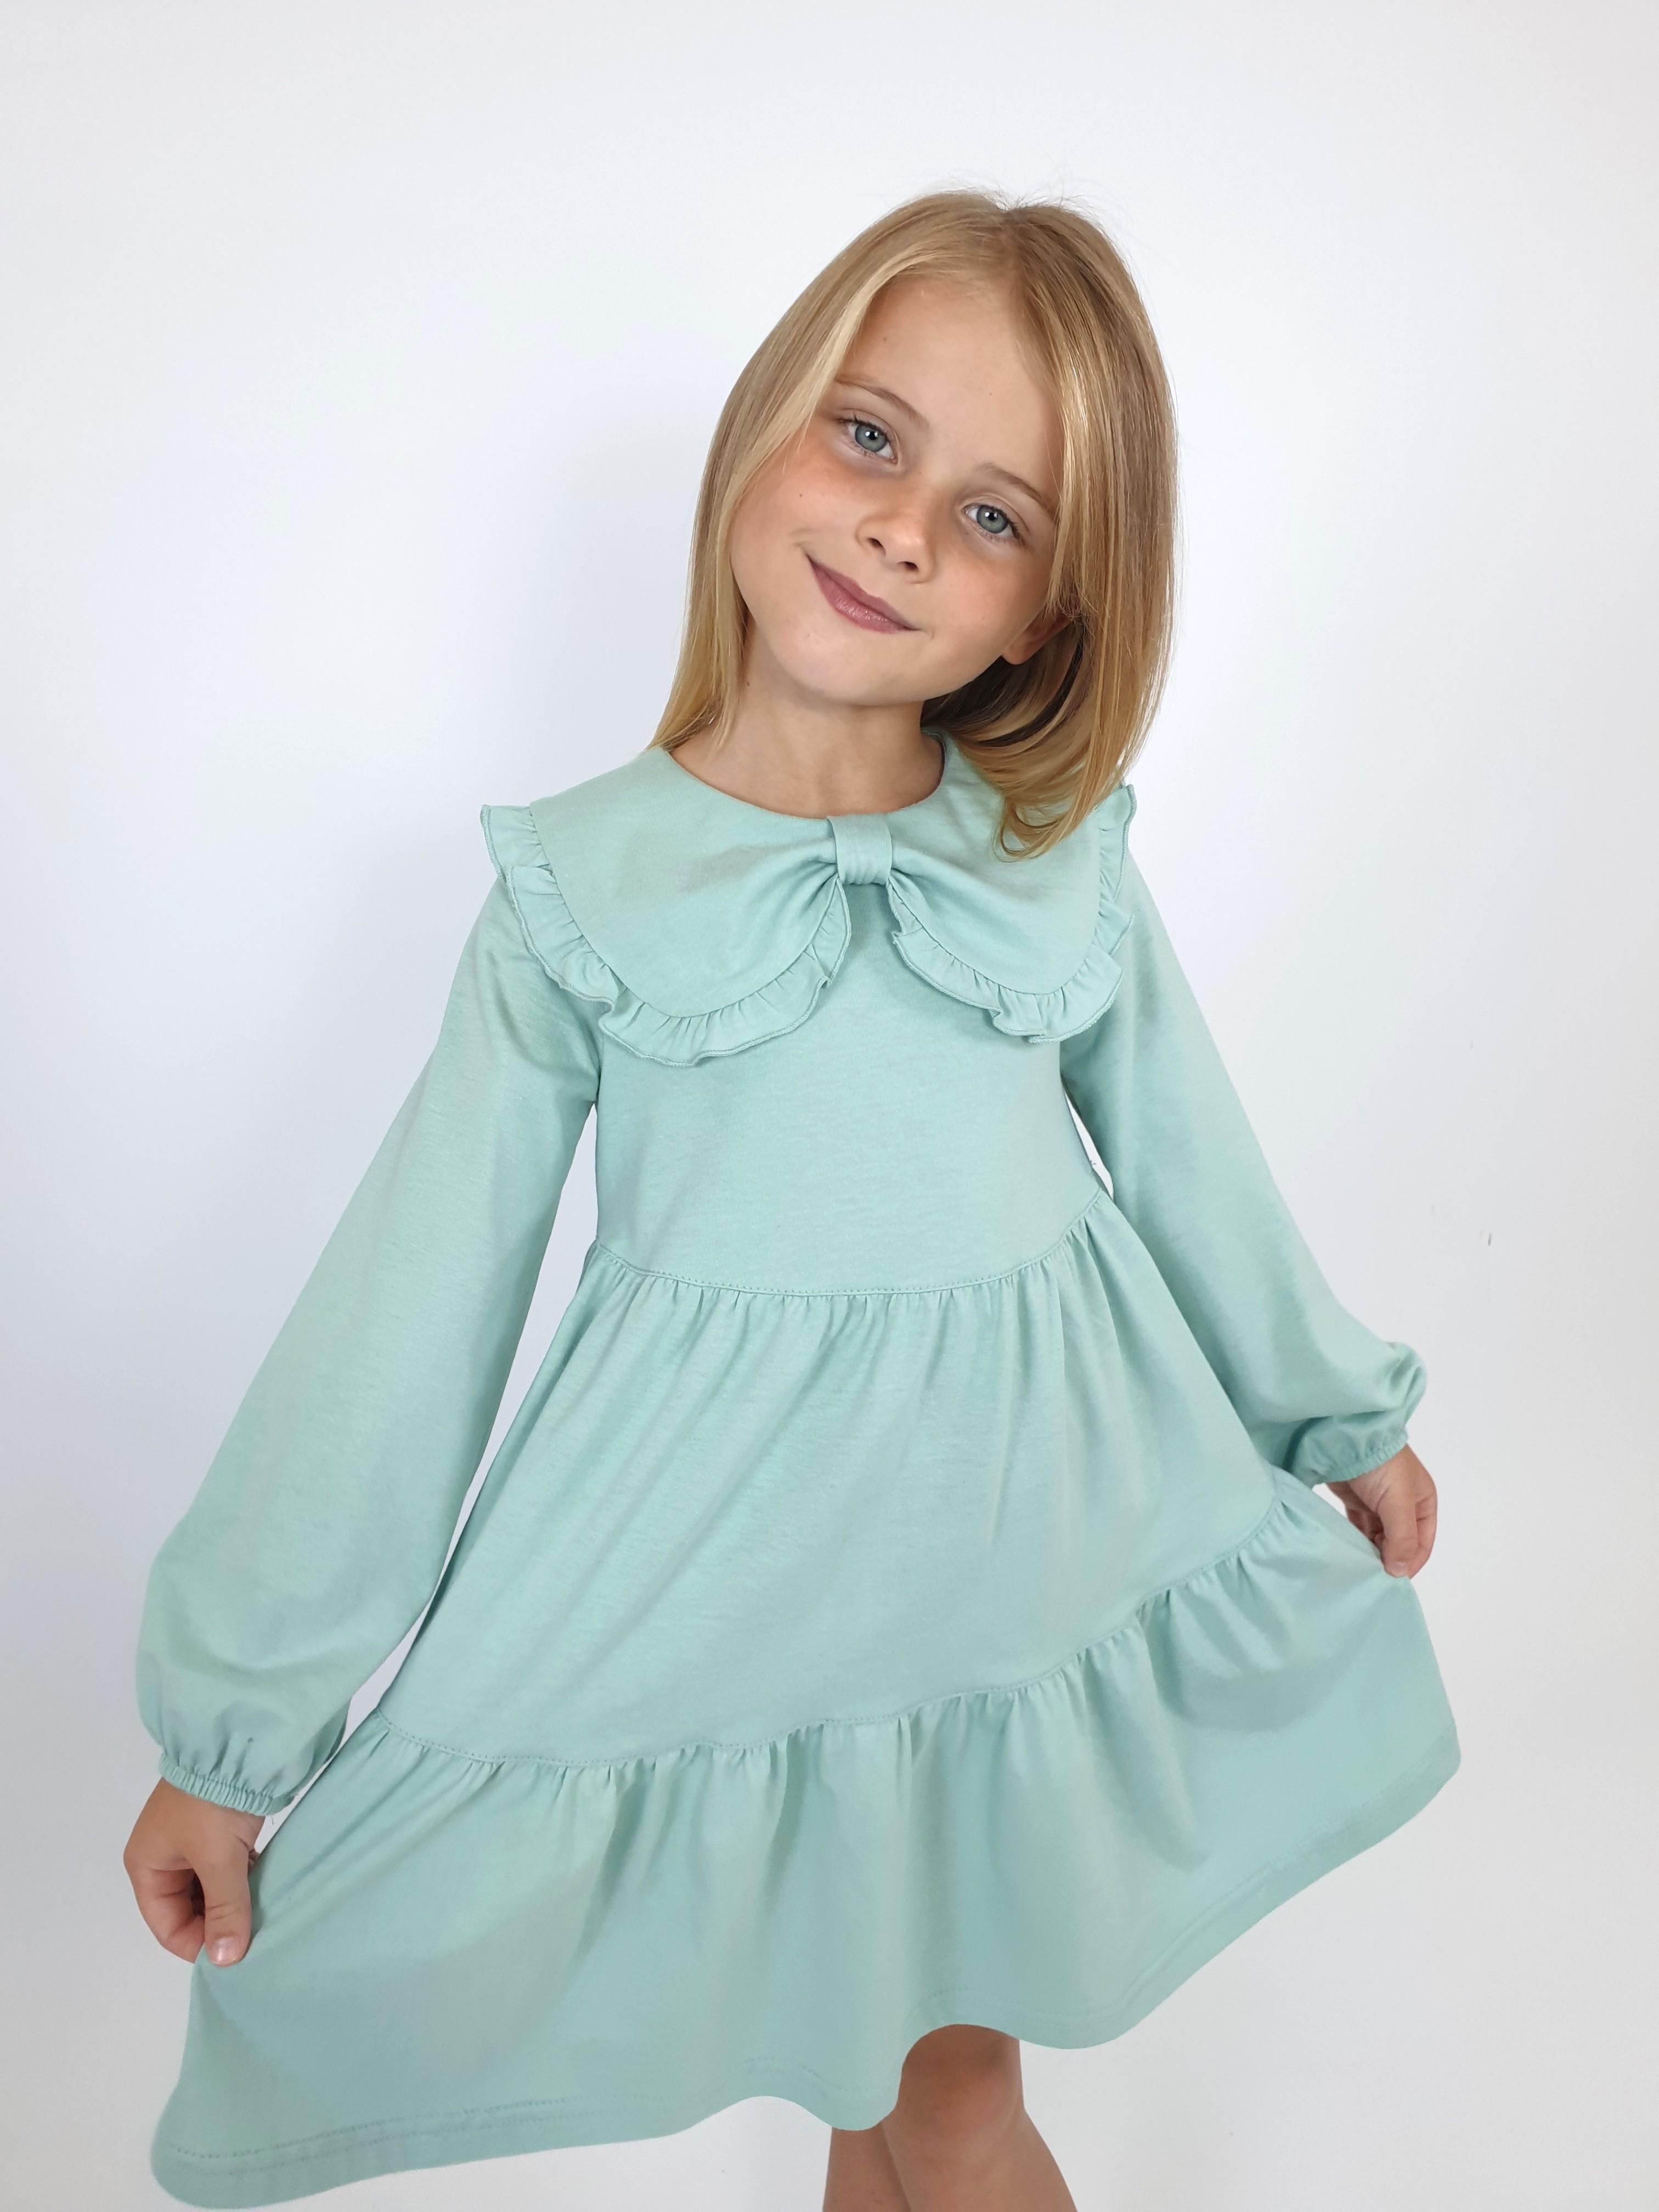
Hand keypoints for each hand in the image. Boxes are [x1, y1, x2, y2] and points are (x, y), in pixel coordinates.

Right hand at [124, 1779, 264, 1965]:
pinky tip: (262, 1883)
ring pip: (209, 1889)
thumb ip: (224, 1910)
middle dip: (216, 1922)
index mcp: (146, 1865)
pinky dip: (242, 1879)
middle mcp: (163, 1856)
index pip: (166, 1925)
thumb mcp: (218, 1859)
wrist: (238, 1742)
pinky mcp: (217, 1829)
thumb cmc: (212, 1803)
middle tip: (251, 1934)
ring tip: (260, 1910)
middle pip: (187, 1909)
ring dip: (232, 1900)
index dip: (197, 1945)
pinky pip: (225, 1868)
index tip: (233, 1956)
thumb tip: (226, 1960)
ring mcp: (190, 1841)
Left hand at [1326, 1444, 1437, 1578]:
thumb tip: (1399, 1571)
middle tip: (1373, 1575)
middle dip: (1389, 1559)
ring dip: (1371, 1551)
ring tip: (1360, 1565)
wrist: (1347, 1438)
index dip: (1410, 1563)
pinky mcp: (1357, 1503)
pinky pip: (1359, 1529)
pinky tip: (1350, 1552)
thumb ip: (1402, 1538)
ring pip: (1378, 1538)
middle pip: (1400, 1543)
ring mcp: (1379, 1504)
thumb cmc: (1382, 1466)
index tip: (1393, 1579)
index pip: (1422, 1544)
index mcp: (1423, 1503)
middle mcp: (1403, 1506)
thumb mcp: (1399, 1502)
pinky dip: (1356, 1541)